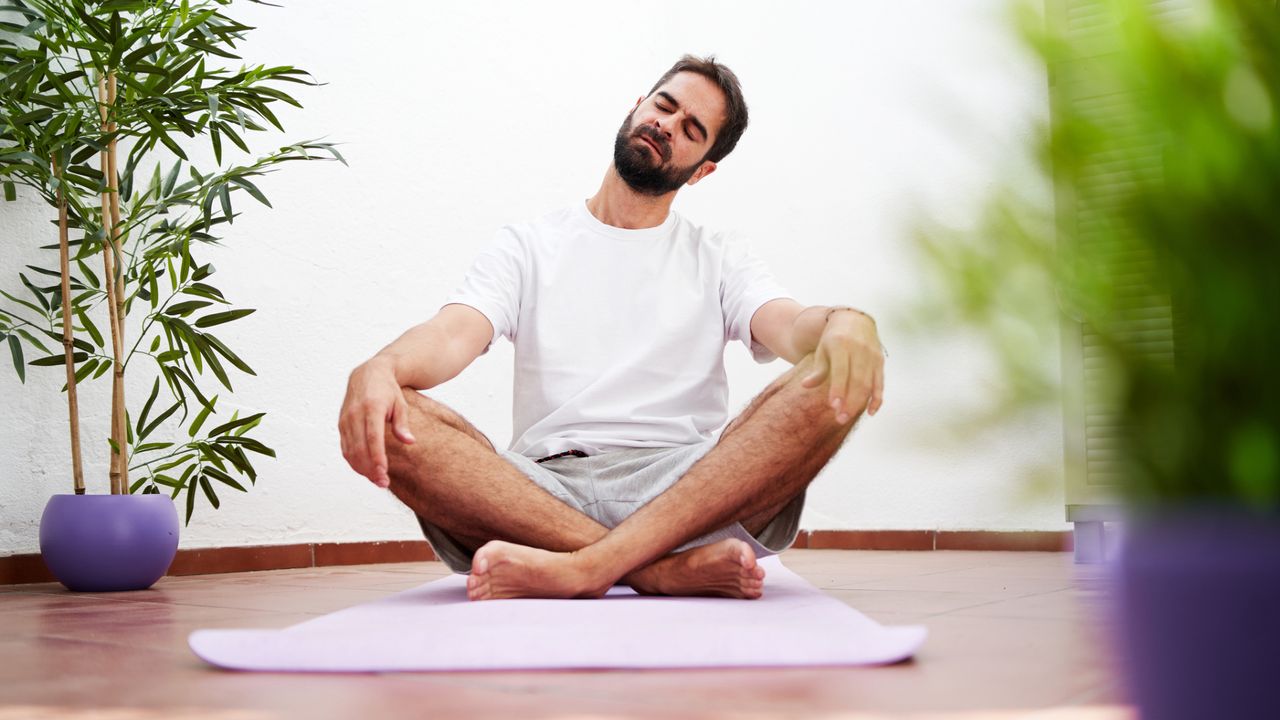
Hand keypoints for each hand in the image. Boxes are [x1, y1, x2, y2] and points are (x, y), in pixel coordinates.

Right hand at [338, 357, 415, 487]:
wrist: (368, 374)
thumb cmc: (388, 391)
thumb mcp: (400, 404)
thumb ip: (402, 424)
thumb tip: (410, 442)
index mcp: (371, 408)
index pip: (372, 438)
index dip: (377, 458)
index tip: (384, 473)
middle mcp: (355, 414)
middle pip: (360, 449)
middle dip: (370, 469)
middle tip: (383, 483)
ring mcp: (345, 420)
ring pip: (350, 451)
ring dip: (362, 469)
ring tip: (377, 479)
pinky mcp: (341, 425)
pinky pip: (345, 448)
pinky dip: (354, 461)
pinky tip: (366, 470)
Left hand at [800, 310, 884, 422]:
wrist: (855, 321)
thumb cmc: (833, 340)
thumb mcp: (822, 351)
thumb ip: (818, 370)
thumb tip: (806, 385)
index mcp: (841, 344)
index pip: (841, 371)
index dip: (838, 389)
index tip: (833, 406)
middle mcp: (859, 349)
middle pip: (857, 380)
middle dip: (849, 401)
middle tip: (840, 419)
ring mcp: (872, 356)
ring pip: (869, 384)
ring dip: (860, 404)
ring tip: (847, 417)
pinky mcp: (880, 362)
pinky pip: (880, 383)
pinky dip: (877, 399)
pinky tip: (870, 413)